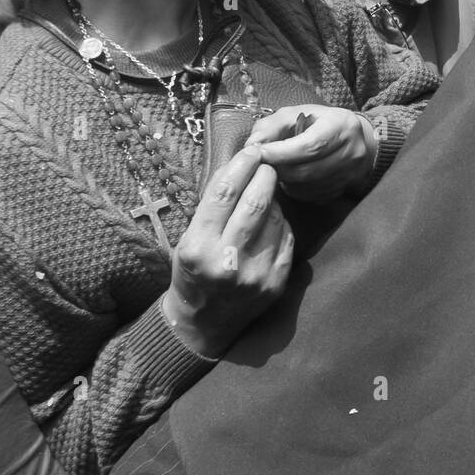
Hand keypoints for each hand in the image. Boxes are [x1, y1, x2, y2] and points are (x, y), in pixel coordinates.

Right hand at [162, 145, 293, 357]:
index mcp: (199, 249)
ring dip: (274, 199)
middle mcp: (228, 263)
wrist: (204, 324)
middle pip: (255, 204)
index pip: (224, 196)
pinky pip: (286, 239)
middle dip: (265, 176)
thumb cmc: (192, 273)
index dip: (240, 167)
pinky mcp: (276, 283)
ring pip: (276, 219)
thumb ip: (212, 207)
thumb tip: (238, 166)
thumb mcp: (188, 240)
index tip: (251, 151)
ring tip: (267, 191)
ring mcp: (256, 275)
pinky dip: (282, 223)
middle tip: (267, 163)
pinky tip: (274, 218)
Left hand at [246, 105, 376, 202]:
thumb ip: (272, 126)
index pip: (310, 145)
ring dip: (285, 181)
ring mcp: (350, 174)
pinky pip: (312, 196)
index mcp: (341, 125)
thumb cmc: (320, 124)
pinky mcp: (344, 189)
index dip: (282, 152)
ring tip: (275, 169)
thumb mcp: (297, 114)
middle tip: (260, 166)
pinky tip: (290, 178)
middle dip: (279, 169)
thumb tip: (252, 145)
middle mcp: (352, 151)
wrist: (356, 140)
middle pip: (308, 170)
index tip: (259, 154)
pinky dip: (295, 190)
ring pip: (308, 186)